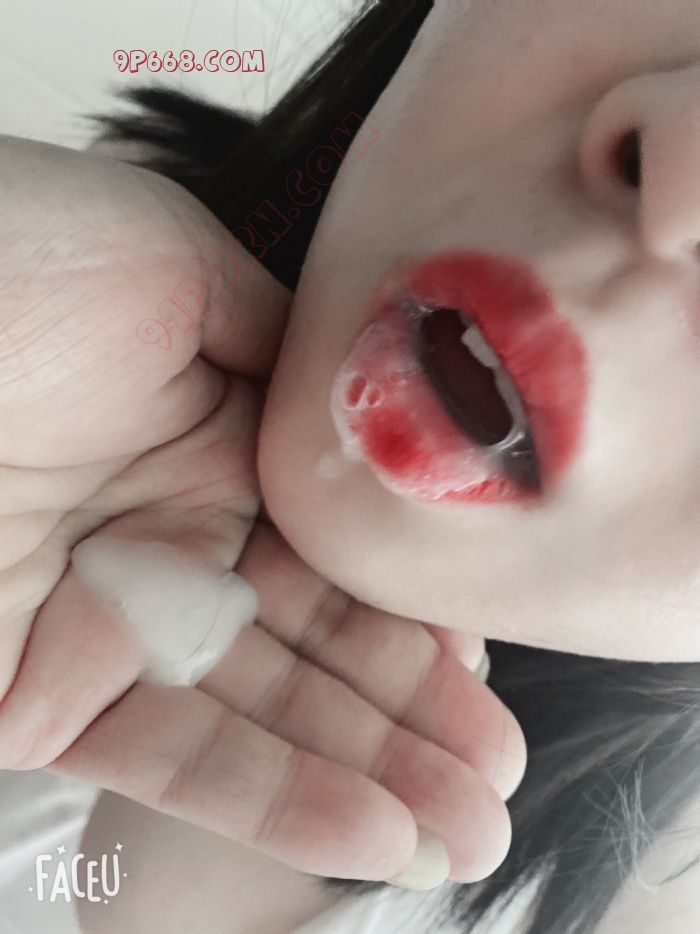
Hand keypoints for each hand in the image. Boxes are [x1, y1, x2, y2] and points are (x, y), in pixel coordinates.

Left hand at [0, 136, 525, 884]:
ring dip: (373, 776)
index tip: (487, 661)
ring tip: (471, 828)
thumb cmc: (9, 266)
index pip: (342, 543)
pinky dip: (279, 802)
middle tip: (500, 777)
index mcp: (214, 437)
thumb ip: (285, 347)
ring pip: (268, 718)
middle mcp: (175, 536)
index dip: (419, 607)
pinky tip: (376, 835)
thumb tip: (374, 407)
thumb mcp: (174, 266)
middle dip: (417, 715)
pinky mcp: (43, 697)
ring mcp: (113, 623)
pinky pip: (177, 758)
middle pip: (319, 644)